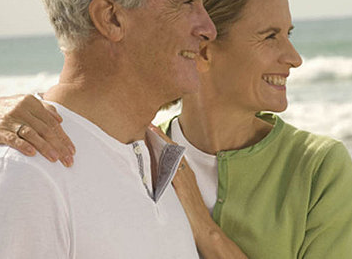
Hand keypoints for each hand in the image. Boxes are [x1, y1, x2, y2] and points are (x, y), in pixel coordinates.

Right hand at [0, 94, 75, 166]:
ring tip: (55, 159)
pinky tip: (32, 154)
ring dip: (44, 147)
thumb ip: (44, 109)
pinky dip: (23, 146)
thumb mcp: (27, 105)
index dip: (63, 137)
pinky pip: (12, 139)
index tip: (72, 150)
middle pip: (44, 129)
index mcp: (31, 102)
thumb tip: (61, 119)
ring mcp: (9, 120)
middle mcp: (21, 109)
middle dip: (58, 146)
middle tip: (68, 160)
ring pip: (31, 134)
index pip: (52, 122)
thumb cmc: (12, 111)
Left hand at [147, 125, 246, 257]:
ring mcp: (185, 177)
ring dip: (163, 142)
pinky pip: (174, 167)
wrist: (202, 225)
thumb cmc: (190, 212)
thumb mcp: (179, 194)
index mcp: (185, 173)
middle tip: (150, 125)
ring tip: (152, 131)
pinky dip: (168, 157)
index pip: (174, 152)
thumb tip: (157, 177)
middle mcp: (187, 172)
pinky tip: (160, 150)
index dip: (163, 140)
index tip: (153, 130)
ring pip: (174, 154)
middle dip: (162, 137)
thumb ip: (170, 183)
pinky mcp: (183, 185)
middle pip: (174, 149)